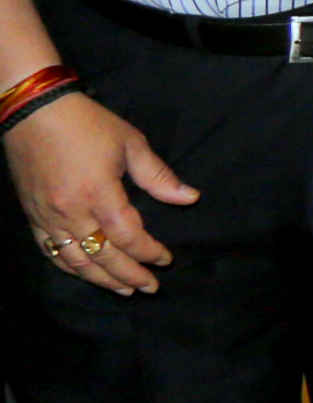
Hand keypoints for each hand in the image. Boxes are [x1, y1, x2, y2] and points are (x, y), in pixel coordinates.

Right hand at [7, 93, 192, 295]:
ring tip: (123, 290)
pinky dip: (69, 266)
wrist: (33, 111)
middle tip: (150, 287)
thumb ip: (159, 176)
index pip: (128, 236)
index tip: (166, 260)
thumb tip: (189, 198)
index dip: (148, 252)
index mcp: (98, 193)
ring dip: (100, 279)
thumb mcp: (131, 143)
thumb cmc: (86, 123)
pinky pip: (49, 250)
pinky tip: (84, 273)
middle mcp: (70, 211)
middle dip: (129, 275)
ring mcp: (47, 216)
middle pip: (102, 256)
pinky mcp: (32, 214)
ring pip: (75, 260)